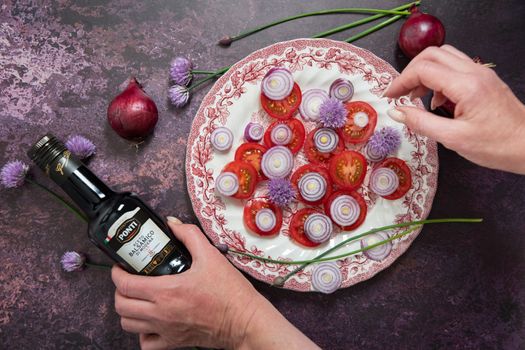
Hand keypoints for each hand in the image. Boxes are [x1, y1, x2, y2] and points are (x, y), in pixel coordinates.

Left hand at [111, 217, 317, 349]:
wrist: (244, 320)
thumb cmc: (230, 291)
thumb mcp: (211, 255)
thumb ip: (189, 235)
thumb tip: (172, 223)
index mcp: (166, 291)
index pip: (125, 285)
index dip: (117, 273)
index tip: (122, 266)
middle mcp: (160, 313)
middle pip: (121, 306)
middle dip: (120, 291)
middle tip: (130, 280)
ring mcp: (165, 330)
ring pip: (128, 325)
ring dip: (128, 310)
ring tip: (138, 299)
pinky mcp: (174, 343)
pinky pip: (146, 344)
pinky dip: (142, 333)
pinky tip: (150, 322)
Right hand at [384, 45, 524, 173]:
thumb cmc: (496, 146)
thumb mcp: (453, 138)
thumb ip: (421, 123)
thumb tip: (396, 112)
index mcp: (466, 86)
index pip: (424, 69)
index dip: (401, 81)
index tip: (389, 96)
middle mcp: (474, 72)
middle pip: (432, 54)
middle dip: (411, 72)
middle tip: (400, 94)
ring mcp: (481, 73)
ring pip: (444, 57)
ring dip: (424, 73)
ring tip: (415, 97)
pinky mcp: (484, 80)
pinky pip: (455, 67)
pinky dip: (438, 78)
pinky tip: (436, 101)